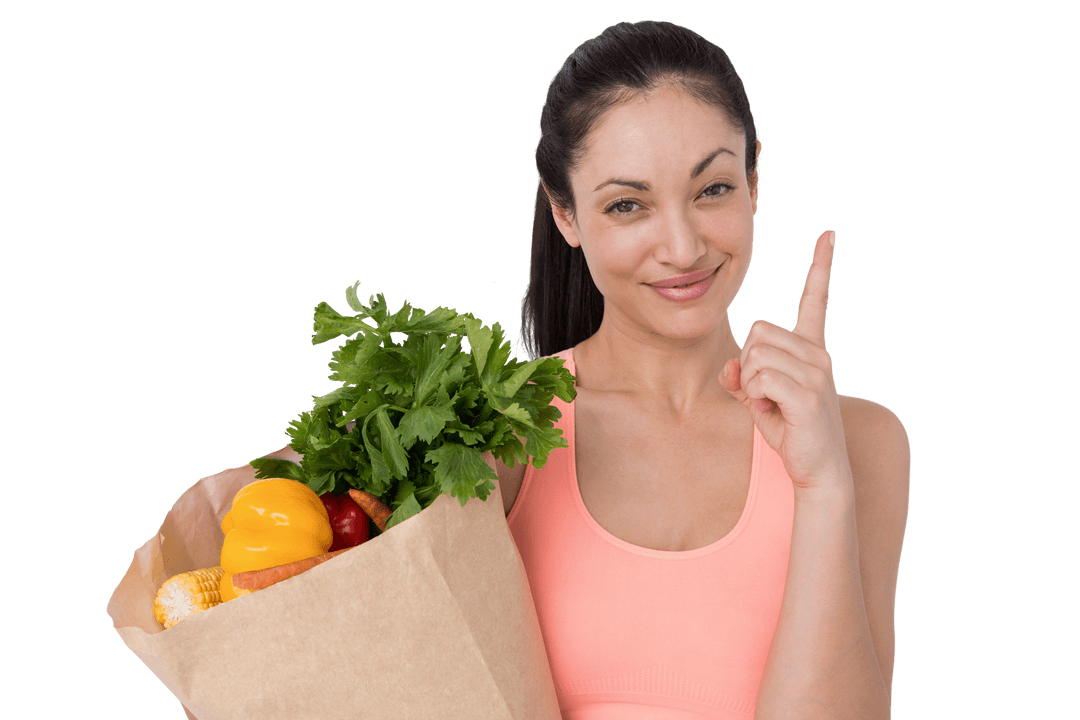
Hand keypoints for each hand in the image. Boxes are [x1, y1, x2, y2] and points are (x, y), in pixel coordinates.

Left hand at [718, 230, 850, 492]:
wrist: (819, 471)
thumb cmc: (791, 432)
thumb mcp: (760, 400)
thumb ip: (742, 377)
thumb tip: (731, 367)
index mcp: (812, 349)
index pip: (816, 300)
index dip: (821, 266)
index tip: (828, 235)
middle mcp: (819, 354)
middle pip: (758, 331)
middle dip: (748, 363)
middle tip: (765, 394)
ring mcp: (816, 372)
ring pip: (755, 355)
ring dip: (750, 384)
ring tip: (772, 405)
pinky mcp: (807, 393)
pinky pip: (758, 377)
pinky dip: (755, 396)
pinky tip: (774, 413)